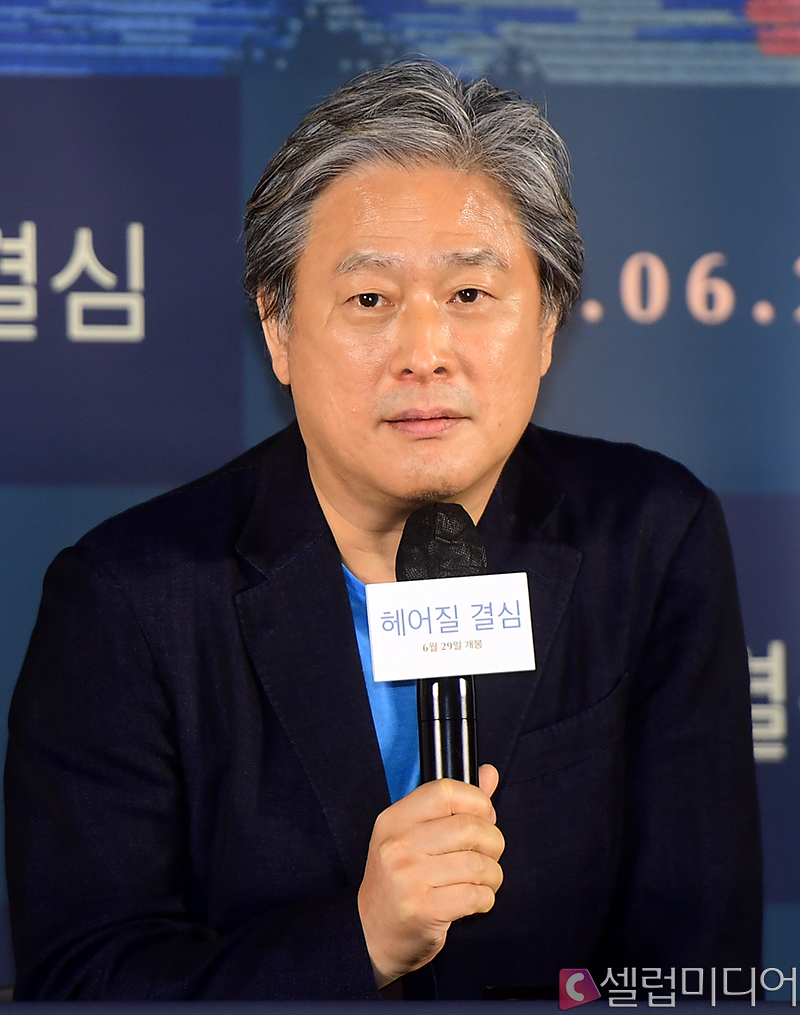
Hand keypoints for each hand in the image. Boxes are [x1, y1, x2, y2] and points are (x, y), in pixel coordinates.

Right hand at [357, 763, 502, 987]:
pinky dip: (485, 899)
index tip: (486, 816)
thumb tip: (489, 773)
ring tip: (485, 881)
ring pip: (477, 864)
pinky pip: (474, 896)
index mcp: (394, 819)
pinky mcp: (423, 909)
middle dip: (493, 842)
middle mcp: (397, 845)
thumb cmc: (400, 880)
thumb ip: (454, 803)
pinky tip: (476, 900)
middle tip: (490, 854)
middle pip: (468, 827)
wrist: (371, 934)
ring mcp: (408, 877)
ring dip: (492, 875)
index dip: (477, 800)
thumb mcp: (415, 835)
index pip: (445, 791)